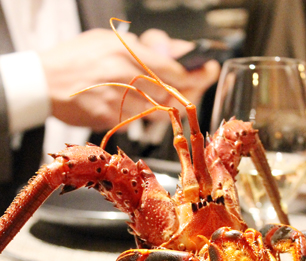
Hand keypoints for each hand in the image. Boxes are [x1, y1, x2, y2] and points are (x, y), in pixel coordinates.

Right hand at [39, 28, 219, 131]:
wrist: (44, 83)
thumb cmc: (75, 59)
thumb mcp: (109, 41)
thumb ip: (142, 48)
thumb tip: (173, 52)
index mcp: (129, 55)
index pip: (174, 69)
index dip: (195, 74)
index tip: (207, 71)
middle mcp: (128, 79)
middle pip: (173, 92)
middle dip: (190, 91)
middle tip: (198, 87)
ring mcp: (121, 102)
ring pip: (159, 109)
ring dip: (169, 104)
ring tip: (170, 96)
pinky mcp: (113, 119)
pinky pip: (139, 119)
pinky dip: (145, 113)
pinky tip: (141, 106)